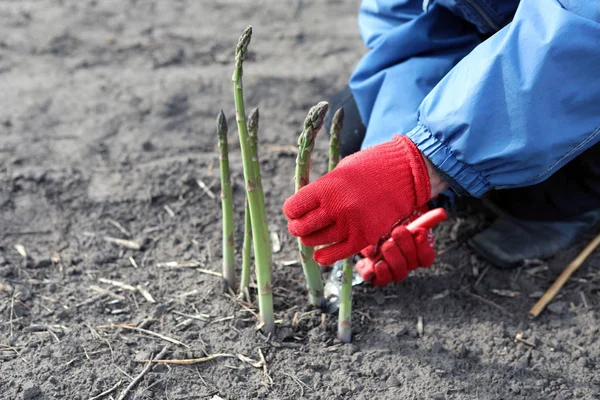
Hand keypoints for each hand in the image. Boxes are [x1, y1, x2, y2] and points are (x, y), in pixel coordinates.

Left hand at [283, 135, 431, 265]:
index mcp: (327, 187)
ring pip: (316, 241)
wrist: (404, 173)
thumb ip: (320, 190)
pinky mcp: (364, 238)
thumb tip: (300, 209)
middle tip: (302, 225)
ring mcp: (351, 225)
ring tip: (315, 233)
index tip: (295, 211)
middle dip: (298, 227)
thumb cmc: (369, 168)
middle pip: (301, 228)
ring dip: (311, 239)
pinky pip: (336, 255)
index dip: (291, 211)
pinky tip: (321, 253)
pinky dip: (324, 256)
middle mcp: (336, 207)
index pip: (293, 208)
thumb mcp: (339, 172)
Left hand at [356, 208, 447, 285]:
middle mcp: (405, 266)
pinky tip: (377, 262)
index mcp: (414, 255)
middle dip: (406, 246)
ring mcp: (391, 273)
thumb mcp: (403, 223)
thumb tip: (443, 212)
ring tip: (386, 245)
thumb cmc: (387, 232)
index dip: (425, 247)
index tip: (420, 232)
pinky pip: (381, 280)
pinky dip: (380, 271)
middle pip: (412, 263)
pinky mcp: (376, 277)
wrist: (365, 239)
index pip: (427, 258)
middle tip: (397, 232)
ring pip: (399, 273)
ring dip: (394, 258)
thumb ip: (422, 220)